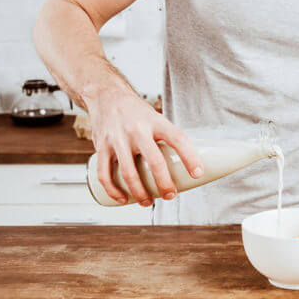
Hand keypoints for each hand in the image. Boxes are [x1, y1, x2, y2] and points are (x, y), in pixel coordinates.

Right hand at [86, 88, 201, 206]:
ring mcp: (118, 139)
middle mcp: (137, 130)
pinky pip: (105, 173)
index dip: (190, 157)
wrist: (106, 95)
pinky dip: (113, 190)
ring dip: (140, 192)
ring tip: (148, 202)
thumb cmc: (136, 111)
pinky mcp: (101, 147)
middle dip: (164, 183)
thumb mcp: (156, 117)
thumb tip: (185, 162)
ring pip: (129, 172)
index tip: (197, 173)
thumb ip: (166, 138)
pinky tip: (122, 199)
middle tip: (170, 195)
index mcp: (155, 121)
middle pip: (154, 161)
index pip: (177, 138)